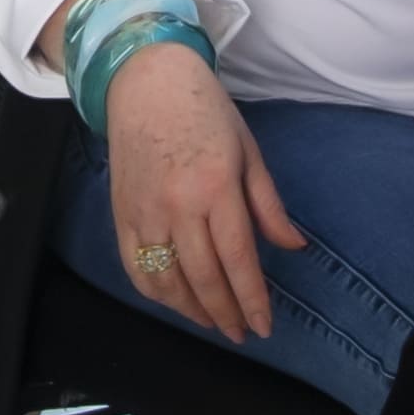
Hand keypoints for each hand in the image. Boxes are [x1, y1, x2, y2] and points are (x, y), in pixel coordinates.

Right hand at [99, 35, 300, 344]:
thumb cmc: (205, 111)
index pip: (238, 259)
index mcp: (217, 186)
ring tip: (213, 323)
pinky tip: (174, 301)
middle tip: (242, 333)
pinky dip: (154, 292)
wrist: (146, 81)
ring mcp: (144, 210)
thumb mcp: (249, 151)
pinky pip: (135, 266)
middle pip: (204, 277)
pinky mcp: (120, 212)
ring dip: (191, 310)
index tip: (264, 326)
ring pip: (166, 280)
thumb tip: (293, 248)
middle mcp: (178, 204)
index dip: (252, 299)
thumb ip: (269, 205)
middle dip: (226, 313)